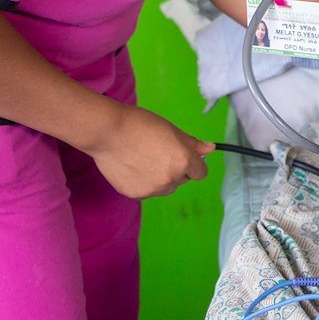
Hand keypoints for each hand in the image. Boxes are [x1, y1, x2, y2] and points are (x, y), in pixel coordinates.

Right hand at [88, 105, 212, 198]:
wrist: (108, 132)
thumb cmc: (140, 125)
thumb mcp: (172, 130)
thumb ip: (193, 143)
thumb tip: (211, 149)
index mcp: (184, 161)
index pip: (201, 172)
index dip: (194, 164)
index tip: (185, 157)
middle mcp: (171, 179)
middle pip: (182, 180)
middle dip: (176, 169)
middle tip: (158, 152)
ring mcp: (153, 190)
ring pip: (165, 188)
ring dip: (161, 178)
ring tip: (144, 159)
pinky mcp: (136, 195)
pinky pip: (148, 191)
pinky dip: (144, 182)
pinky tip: (133, 167)